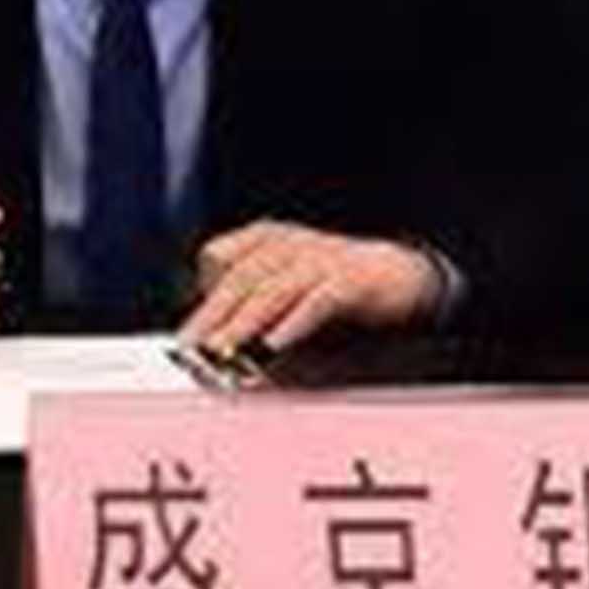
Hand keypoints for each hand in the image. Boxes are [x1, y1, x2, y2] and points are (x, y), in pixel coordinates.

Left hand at [181, 220, 453, 364]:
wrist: (400, 274)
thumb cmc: (333, 284)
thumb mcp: (286, 287)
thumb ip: (254, 307)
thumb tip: (219, 341)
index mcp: (268, 239)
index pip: (218, 255)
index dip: (200, 289)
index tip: (188, 324)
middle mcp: (289, 245)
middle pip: (240, 277)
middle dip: (212, 314)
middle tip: (191, 346)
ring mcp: (321, 260)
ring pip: (273, 289)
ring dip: (245, 322)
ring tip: (224, 348)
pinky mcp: (350, 281)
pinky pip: (317, 301)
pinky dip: (294, 323)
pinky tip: (274, 345)